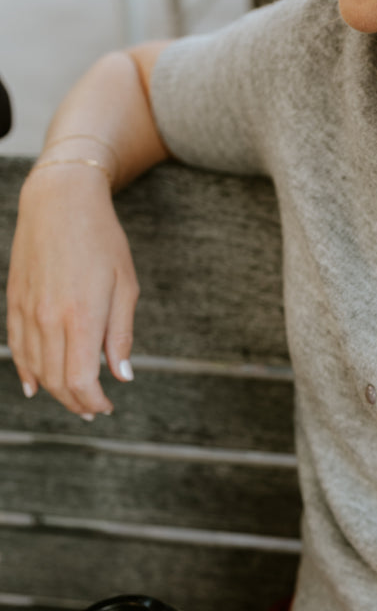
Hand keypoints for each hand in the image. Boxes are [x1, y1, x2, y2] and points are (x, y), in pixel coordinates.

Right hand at [6, 165, 138, 417]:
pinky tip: (35, 385)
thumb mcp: (126, 288)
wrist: (61, 201)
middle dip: (76, 402)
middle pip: (57, 381)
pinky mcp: (15, 300)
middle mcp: (49, 318)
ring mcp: (28, 310)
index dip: (93, 401)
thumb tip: (121, 376)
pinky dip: (26, 370)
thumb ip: (121, 336)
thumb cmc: (102, 241)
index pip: (81, 380)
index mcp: (81, 317)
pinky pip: (17, 347)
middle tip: (93, 409)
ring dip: (55, 391)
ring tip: (72, 400)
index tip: (107, 406)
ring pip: (36, 368)